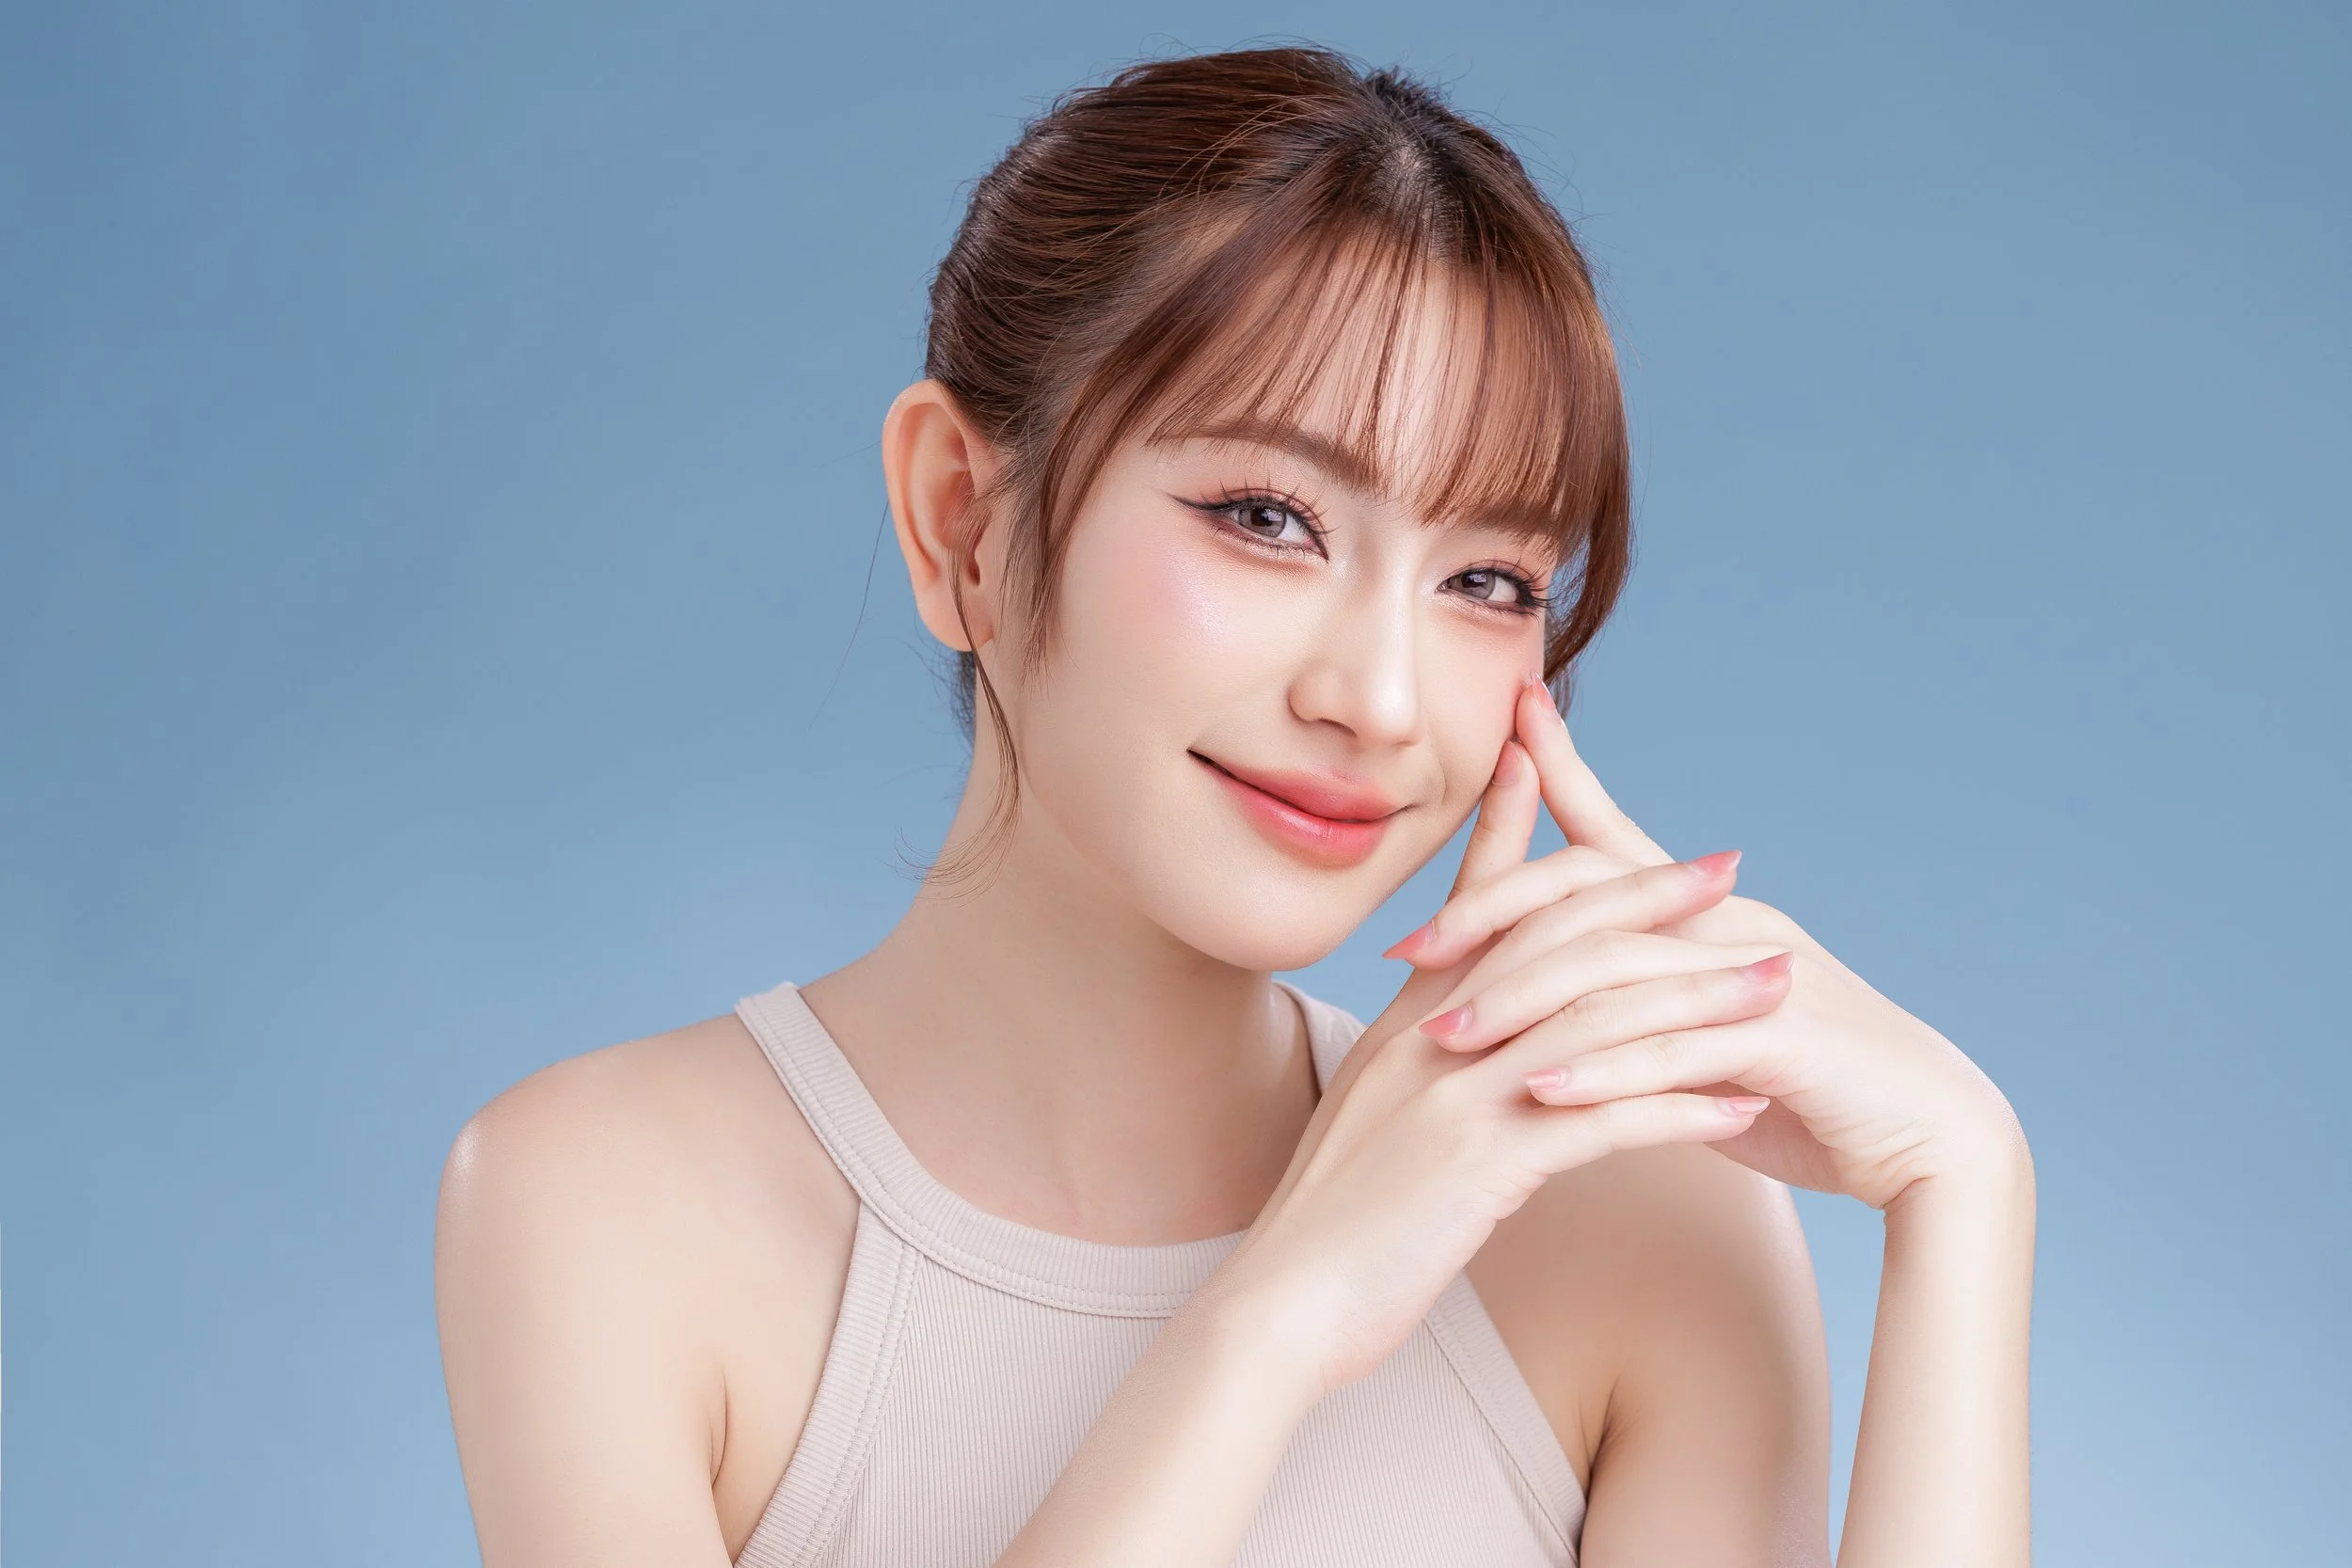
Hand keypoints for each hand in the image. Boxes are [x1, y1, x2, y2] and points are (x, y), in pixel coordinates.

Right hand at [1206, 712, 1795, 1397]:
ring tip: (1772, 987)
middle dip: (1647, 896)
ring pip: (1597, 1020)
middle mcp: (1430, 1039)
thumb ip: (1420, 1063)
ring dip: (1696, 1001)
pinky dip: (1679, 1110)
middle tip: (1727, 867)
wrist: (1280, 1304)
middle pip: (1556, 938)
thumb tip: (1465, 1036)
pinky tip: (1741, 1112)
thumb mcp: (1371, 1116)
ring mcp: (1455, 1095)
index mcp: (1405, 1022)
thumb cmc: (1329, 1226)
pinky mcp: (1481, 1165)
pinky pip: (1604, 1121)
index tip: (1573, 773)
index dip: (1525, 831)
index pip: (1477, 904)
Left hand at [1390, 679, 2027, 1210]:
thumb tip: (1566, 1010)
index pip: (1615, 836)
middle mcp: (1733, 925)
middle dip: (1493, 913)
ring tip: (1446, 1038)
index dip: (1564, 772)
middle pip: (1590, 896)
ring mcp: (1759, 979)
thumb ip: (1646, 1005)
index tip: (1510, 715)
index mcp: (1710, 914)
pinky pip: (1672, 1050)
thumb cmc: (1817, 1089)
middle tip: (1406, 948)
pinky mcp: (1783, 1045)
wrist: (1937, 1141)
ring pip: (1617, 973)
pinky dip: (1601, 1072)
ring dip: (1524, 1004)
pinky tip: (1539, 1094)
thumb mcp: (1714, 1032)